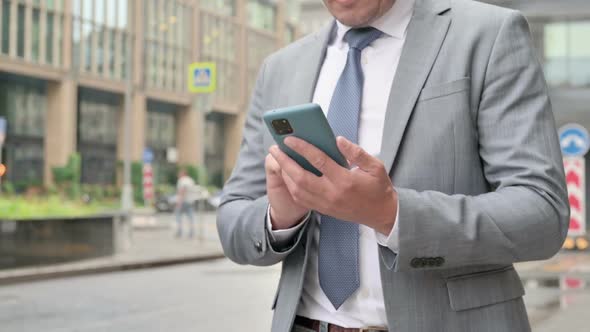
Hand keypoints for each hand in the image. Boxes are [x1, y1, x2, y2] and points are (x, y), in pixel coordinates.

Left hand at [268, 136, 397, 234]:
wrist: (382, 214)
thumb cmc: (379, 188)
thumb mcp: (375, 166)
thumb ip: (356, 152)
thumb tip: (338, 140)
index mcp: (345, 180)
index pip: (319, 161)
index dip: (302, 148)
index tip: (289, 139)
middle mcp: (332, 193)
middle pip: (301, 177)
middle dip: (285, 162)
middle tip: (274, 149)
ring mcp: (326, 204)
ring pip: (297, 190)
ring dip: (285, 174)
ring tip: (278, 160)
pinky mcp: (324, 210)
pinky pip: (301, 199)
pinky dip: (291, 187)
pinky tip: (287, 175)